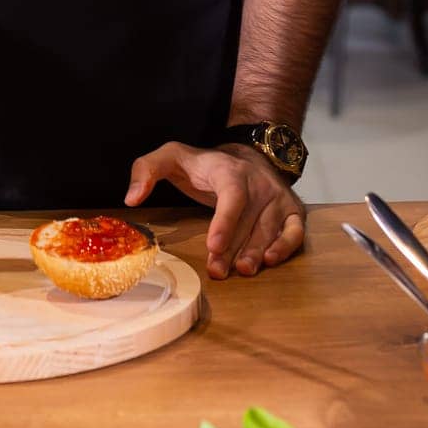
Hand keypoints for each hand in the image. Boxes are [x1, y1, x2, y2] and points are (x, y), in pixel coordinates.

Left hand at [125, 140, 305, 278]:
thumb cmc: (204, 165)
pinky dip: (287, 246)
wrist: (246, 155)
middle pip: (249, 219)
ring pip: (269, 228)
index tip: (212, 246)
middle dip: (234, 248)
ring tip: (241, 271)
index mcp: (228, 169)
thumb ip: (146, 170)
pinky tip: (271, 261)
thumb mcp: (171, 157)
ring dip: (256, 252)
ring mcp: (277, 196)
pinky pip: (295, 230)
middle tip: (218, 271)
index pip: (231, 195)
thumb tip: (131, 198)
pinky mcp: (292, 209)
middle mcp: (258, 182)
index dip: (225, 221)